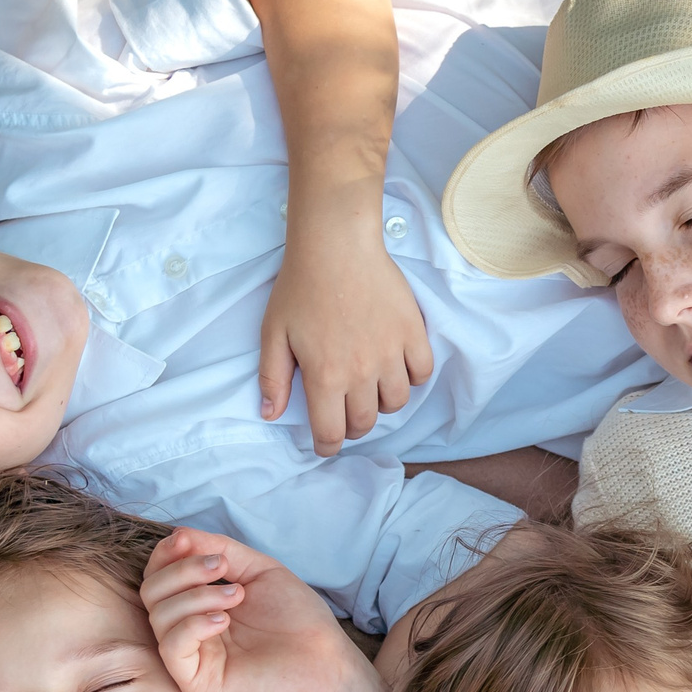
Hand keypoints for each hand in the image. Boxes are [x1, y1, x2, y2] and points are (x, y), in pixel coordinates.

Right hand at [144, 528, 379, 691]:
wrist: (325, 664)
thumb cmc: (298, 620)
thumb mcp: (260, 571)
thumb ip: (221, 549)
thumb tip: (180, 535)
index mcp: (201, 604)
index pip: (160, 576)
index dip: (166, 554)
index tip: (185, 539)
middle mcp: (189, 629)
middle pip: (152, 591)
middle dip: (182, 570)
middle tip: (222, 567)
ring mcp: (191, 657)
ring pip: (160, 615)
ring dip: (196, 595)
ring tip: (237, 596)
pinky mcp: (195, 682)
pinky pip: (171, 646)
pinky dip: (193, 624)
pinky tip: (224, 621)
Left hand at [261, 217, 435, 456]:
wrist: (336, 245)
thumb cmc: (300, 286)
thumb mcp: (273, 333)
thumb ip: (273, 378)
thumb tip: (270, 415)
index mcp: (325, 376)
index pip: (331, 432)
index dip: (326, 446)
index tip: (324, 444)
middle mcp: (361, 372)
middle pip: (365, 422)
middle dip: (351, 427)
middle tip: (343, 414)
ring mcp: (391, 354)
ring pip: (396, 403)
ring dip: (381, 403)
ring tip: (369, 388)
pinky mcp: (413, 334)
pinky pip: (421, 373)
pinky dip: (410, 378)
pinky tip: (395, 367)